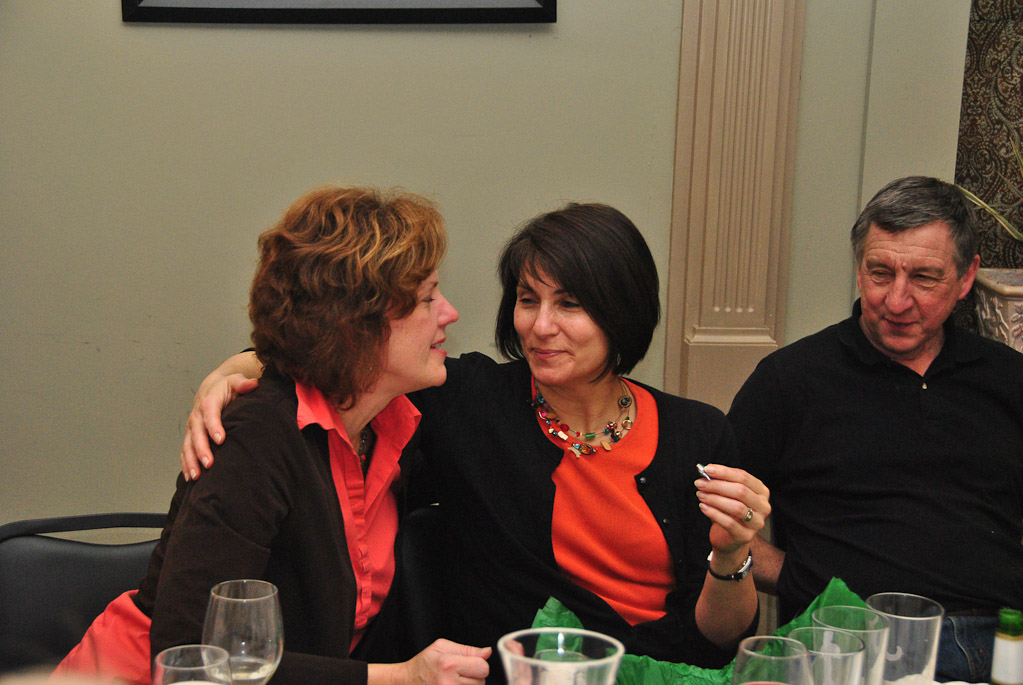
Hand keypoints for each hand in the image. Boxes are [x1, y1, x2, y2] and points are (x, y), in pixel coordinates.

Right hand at [180, 372, 257, 479]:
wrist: (211, 388)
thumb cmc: (226, 387)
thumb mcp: (235, 380)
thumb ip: (243, 383)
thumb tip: (253, 383)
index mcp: (209, 402)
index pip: (210, 414)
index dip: (214, 426)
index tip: (221, 439)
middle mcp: (197, 415)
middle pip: (197, 434)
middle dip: (202, 449)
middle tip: (209, 463)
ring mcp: (192, 427)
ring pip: (188, 445)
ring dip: (191, 460)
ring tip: (197, 476)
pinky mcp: (190, 436)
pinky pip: (185, 451)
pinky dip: (186, 464)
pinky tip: (191, 477)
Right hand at [368, 639, 490, 684]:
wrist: (405, 682)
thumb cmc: (423, 664)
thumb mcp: (441, 647)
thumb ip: (467, 650)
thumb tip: (487, 652)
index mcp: (448, 664)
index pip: (483, 667)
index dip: (478, 664)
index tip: (470, 664)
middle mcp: (448, 683)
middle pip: (481, 682)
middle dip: (474, 677)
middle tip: (459, 674)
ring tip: (455, 682)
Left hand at [694, 463, 769, 556]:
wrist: (729, 539)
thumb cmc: (729, 513)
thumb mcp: (728, 495)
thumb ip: (722, 483)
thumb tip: (708, 472)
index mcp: (761, 492)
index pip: (744, 477)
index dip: (725, 472)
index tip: (708, 469)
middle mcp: (763, 507)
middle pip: (741, 491)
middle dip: (717, 485)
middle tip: (701, 484)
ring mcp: (757, 523)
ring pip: (736, 507)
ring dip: (715, 499)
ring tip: (701, 495)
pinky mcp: (746, 536)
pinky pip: (729, 523)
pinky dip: (714, 513)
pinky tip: (704, 507)